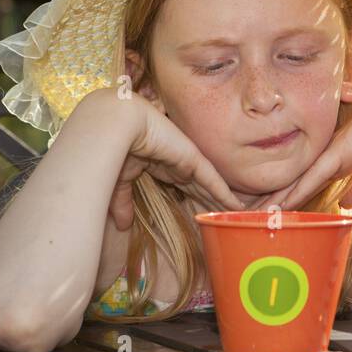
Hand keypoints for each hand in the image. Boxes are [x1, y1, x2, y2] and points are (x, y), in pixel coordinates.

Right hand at [109, 95, 245, 229]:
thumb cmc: (114, 148)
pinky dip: (225, 195)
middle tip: (225, 219)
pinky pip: (214, 182)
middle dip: (211, 202)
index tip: (199, 213)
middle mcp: (176, 162)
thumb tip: (122, 225)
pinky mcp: (194, 160)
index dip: (191, 199)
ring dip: (222, 201)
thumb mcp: (119, 182)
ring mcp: (187, 160)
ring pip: (210, 186)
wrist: (118, 126)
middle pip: (199, 187)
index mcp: (159, 164)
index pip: (180, 185)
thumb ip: (123, 203)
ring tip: (237, 216)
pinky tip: (238, 207)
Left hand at [255, 85, 351, 210]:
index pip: (309, 180)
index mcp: (338, 158)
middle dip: (276, 196)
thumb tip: (346, 203)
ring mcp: (328, 156)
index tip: (278, 206)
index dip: (293, 193)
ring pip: (295, 182)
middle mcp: (327, 156)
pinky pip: (308, 179)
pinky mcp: (333, 156)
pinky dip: (292, 194)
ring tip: (255, 213)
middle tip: (253, 211)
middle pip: (295, 181)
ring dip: (276, 199)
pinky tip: (277, 206)